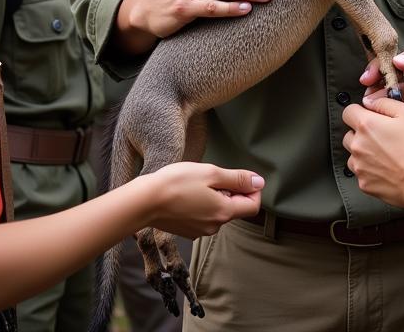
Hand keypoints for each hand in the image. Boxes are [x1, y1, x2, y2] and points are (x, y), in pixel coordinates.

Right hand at [144, 163, 263, 238]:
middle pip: (235, 208)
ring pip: (218, 211)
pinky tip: (186, 193)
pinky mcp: (187, 230)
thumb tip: (259, 183)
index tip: (239, 176)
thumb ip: (237, 179)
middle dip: (230, 191)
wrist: (144, 201)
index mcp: (224, 212)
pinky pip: (203, 216)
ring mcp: (199, 231)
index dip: (252, 190)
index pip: (253, 207)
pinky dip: (201, 204)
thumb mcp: (211, 173)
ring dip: (214, 196)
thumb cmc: (177, 183)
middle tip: (210, 176)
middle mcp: (214, 226)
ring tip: (195, 183)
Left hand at [342, 98, 403, 216]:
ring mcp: (360, 167)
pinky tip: (388, 170)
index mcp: (366, 125)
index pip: (348, 112)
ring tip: (386, 155)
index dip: (360, 111)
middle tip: (383, 137)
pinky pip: (362, 174)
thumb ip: (385, 103)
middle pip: (349, 135)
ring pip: (353, 156)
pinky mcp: (365, 185)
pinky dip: (370, 171)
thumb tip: (370, 102)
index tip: (372, 116)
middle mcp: (358, 146)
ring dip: (364, 154)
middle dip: (361, 134)